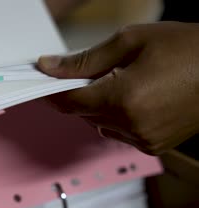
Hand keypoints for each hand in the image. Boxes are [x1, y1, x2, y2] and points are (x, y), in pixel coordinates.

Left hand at [38, 22, 198, 154]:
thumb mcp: (131, 42)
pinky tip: (132, 98)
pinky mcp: (153, 146)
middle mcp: (132, 125)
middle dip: (77, 94)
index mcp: (124, 99)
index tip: (42, 81)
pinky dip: (114, 116)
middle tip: (84, 72)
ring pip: (98, 124)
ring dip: (96, 105)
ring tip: (118, 82)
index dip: (51, 92)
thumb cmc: (186, 48)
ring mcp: (144, 139)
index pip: (69, 102)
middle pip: (81, 114)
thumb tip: (49, 67)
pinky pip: (118, 132)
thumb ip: (85, 60)